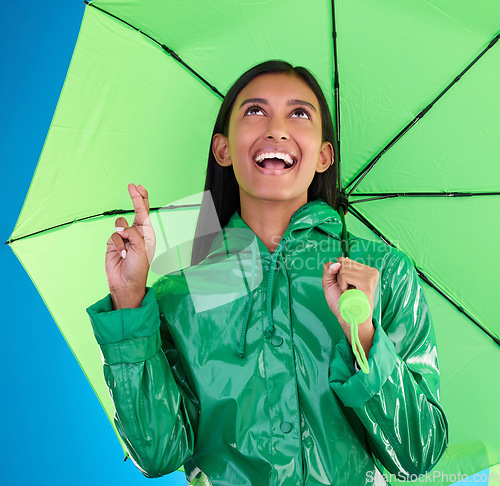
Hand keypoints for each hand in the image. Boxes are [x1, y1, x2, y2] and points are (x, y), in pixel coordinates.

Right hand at [105, 183, 155, 307]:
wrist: (126, 283)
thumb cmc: (138, 268)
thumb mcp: (141, 248)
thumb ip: (133, 233)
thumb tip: (121, 228)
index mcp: (147, 234)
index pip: (144, 213)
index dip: (141, 199)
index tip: (137, 187)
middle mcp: (136, 233)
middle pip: (135, 212)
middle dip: (135, 199)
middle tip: (132, 186)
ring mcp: (124, 238)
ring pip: (120, 224)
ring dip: (123, 235)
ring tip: (128, 249)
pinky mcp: (113, 243)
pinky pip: (113, 236)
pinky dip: (117, 245)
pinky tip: (122, 255)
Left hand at [322, 257, 378, 354]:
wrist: (348, 319)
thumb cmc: (341, 302)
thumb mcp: (330, 282)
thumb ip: (328, 269)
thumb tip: (337, 264)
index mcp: (364, 270)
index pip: (343, 260)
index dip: (338, 274)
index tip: (345, 286)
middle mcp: (370, 271)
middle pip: (342, 261)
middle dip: (339, 278)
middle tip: (347, 291)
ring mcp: (370, 275)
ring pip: (343, 268)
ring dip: (341, 283)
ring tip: (349, 293)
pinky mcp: (367, 282)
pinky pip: (345, 275)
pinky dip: (342, 286)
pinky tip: (350, 294)